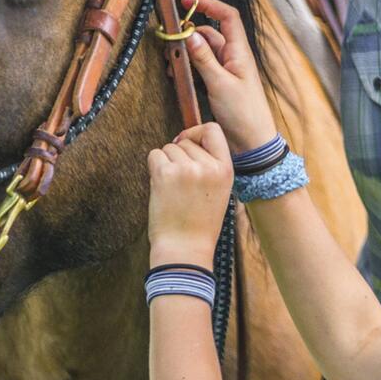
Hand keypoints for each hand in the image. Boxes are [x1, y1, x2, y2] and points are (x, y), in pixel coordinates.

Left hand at [148, 123, 233, 267]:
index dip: (197, 132)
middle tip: (180, 183)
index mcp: (226, 170)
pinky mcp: (165, 174)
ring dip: (166, 163)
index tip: (187, 142)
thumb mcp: (219, 192)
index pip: (213, 130)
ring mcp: (186, 169)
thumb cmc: (199, 225)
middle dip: (178, 156)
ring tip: (173, 190)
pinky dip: (154, 168)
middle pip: (186, 141)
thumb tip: (185, 139)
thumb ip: (209, 165)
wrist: (185, 249)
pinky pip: (155, 155)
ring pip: (169, 148)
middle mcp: (208, 166)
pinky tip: (161, 188)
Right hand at [182, 0, 277, 154]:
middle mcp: (233, 57)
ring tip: (171, 64)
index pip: (227, 16)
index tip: (187, 2)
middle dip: (189, 33)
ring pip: (203, 51)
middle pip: (210, 33)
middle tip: (170, 41)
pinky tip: (177, 75)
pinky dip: (188, 67)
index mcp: (239, 52)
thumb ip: (204, 58)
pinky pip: (201, 67)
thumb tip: (190, 33)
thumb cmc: (243, 113)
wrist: (252, 142)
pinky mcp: (218, 84)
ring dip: (186, 52)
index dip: (209, 4)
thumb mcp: (220, 84)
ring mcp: (226, 71)